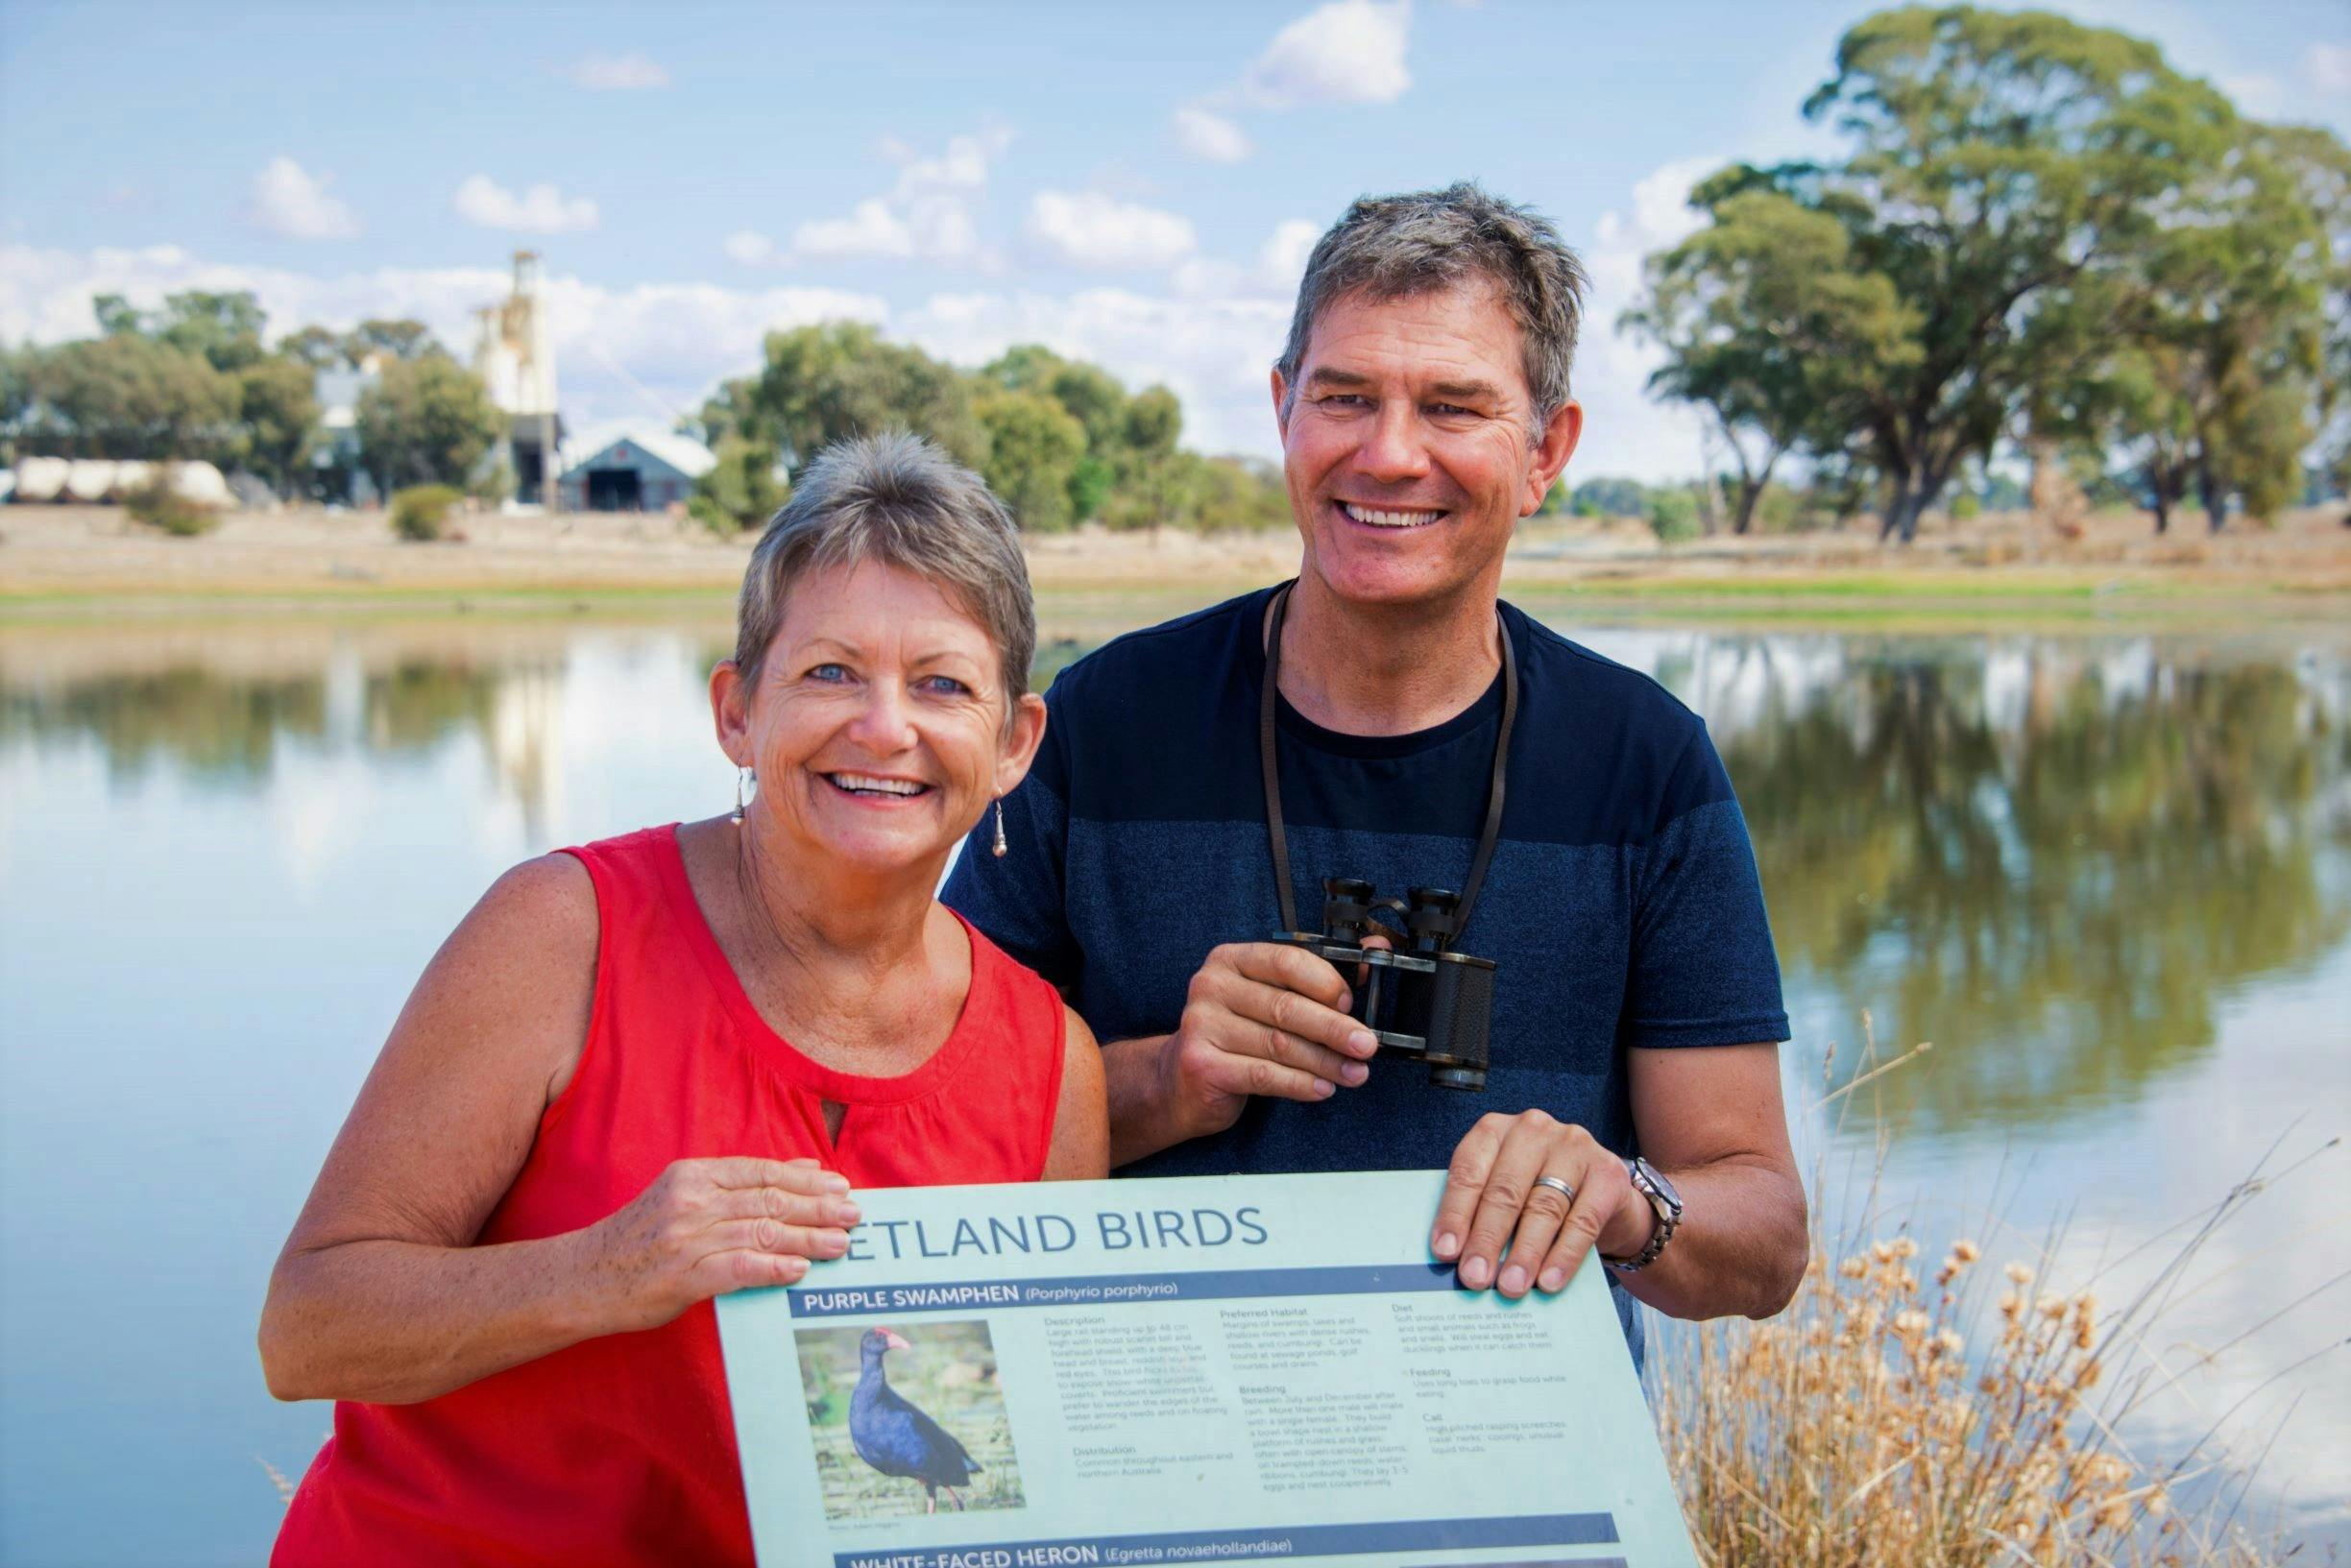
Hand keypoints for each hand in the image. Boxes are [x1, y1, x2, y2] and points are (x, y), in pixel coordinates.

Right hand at [580, 1157, 859, 1332]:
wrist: (583, 1279)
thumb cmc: (641, 1239)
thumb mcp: (684, 1196)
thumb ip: (740, 1182)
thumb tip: (803, 1165)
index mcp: (693, 1175)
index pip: (761, 1172)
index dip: (806, 1178)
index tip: (840, 1184)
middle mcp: (691, 1201)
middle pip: (769, 1201)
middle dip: (818, 1207)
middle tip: (854, 1214)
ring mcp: (686, 1238)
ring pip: (761, 1232)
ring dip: (807, 1239)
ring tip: (839, 1244)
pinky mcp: (682, 1276)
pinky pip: (739, 1267)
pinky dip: (773, 1267)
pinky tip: (799, 1270)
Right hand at [1155, 942, 1381, 1140]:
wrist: (1181, 1081)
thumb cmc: (1236, 1034)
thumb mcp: (1270, 998)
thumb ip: (1318, 978)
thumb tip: (1376, 952)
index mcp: (1232, 959)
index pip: (1286, 961)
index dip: (1325, 982)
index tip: (1352, 1004)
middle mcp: (1211, 985)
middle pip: (1286, 1007)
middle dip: (1335, 1029)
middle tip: (1366, 1045)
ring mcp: (1201, 1024)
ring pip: (1279, 1045)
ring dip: (1325, 1062)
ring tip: (1354, 1073)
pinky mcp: (1202, 1064)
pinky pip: (1264, 1074)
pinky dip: (1300, 1084)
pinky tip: (1323, 1088)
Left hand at [1431, 1112, 1653, 1299]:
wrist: (1603, 1196)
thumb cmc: (1537, 1195)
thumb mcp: (1506, 1192)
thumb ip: (1480, 1214)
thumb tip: (1457, 1261)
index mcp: (1496, 1130)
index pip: (1469, 1169)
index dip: (1455, 1212)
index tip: (1445, 1252)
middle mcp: (1534, 1130)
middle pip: (1506, 1190)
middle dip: (1487, 1238)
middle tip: (1475, 1277)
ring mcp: (1574, 1147)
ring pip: (1544, 1207)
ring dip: (1525, 1252)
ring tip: (1511, 1286)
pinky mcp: (1608, 1174)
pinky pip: (1583, 1221)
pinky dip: (1564, 1256)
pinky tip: (1549, 1281)